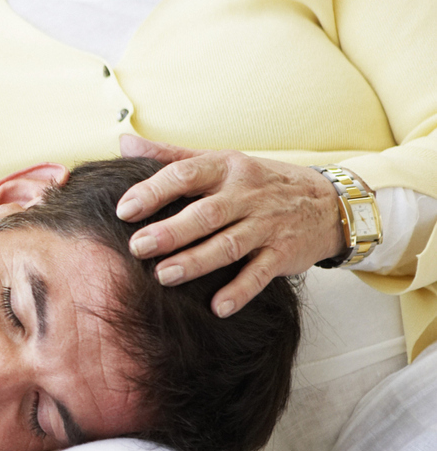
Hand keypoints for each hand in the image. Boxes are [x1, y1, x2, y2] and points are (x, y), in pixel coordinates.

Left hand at [117, 135, 344, 316]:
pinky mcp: (283, 253)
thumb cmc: (258, 182)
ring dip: (196, 262)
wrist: (326, 203)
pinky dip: (240, 291)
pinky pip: (260, 273)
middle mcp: (246, 194)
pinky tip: (217, 307)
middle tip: (138, 247)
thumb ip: (171, 156)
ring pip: (229, 244)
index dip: (153, 191)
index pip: (185, 175)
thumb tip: (124, 144)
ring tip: (164, 276)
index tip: (124, 210)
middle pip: (205, 214)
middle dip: (171, 231)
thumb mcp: (218, 161)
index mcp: (225, 168)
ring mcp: (267, 224)